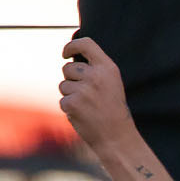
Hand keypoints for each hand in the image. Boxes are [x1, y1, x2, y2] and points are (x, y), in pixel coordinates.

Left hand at [59, 37, 135, 151]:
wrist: (116, 136)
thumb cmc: (112, 109)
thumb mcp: (111, 83)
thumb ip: (95, 69)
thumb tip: (70, 60)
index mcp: (107, 68)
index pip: (86, 44)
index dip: (71, 46)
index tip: (65, 53)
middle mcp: (95, 76)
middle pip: (68, 68)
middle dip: (71, 79)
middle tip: (85, 94)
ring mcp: (83, 90)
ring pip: (63, 85)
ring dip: (70, 95)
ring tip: (86, 106)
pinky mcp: (72, 103)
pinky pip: (63, 100)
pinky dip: (69, 108)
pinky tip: (82, 114)